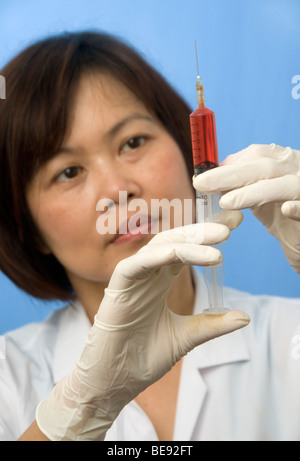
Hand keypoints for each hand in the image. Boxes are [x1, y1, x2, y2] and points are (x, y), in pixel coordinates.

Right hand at [35, 223, 248, 440]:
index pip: (187, 251)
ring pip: (157, 249)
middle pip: (176, 243)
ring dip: (186, 243)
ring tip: (216, 246)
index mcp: (161, 283)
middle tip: (229, 226)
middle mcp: (148, 276)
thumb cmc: (143, 358)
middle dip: (201, 232)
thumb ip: (211, 324)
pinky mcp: (116, 290)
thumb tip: (245, 317)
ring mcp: (132, 281)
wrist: (115, 383)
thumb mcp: (186, 338)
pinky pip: (133, 266)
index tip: (235, 225)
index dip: (209, 238)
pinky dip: (153, 257)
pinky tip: (175, 253)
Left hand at [193, 144, 299, 272]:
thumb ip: (240, 184)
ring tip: (226, 202)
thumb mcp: (258, 196)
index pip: (255, 156)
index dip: (228, 166)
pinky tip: (287, 209)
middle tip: (200, 184)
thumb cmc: (283, 217)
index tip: (202, 178)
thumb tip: (209, 177)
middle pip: (264, 167)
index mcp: (283, 162)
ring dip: (254, 192)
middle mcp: (297, 169)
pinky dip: (299, 208)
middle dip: (230, 175)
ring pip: (284, 186)